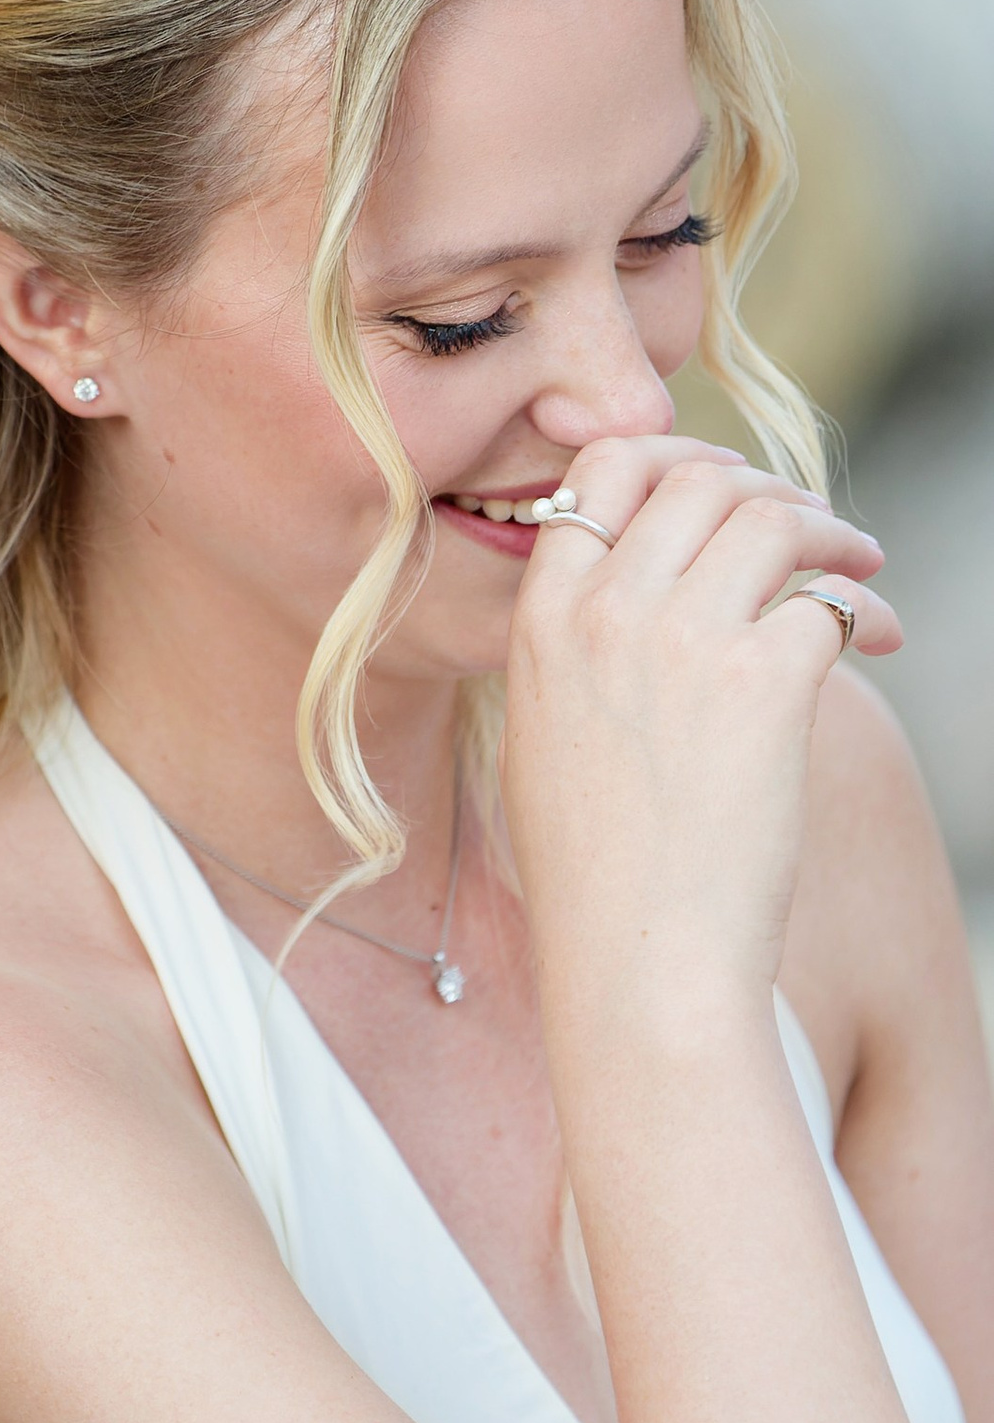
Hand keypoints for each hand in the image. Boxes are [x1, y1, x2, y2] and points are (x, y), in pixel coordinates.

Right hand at [500, 435, 895, 1022]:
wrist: (637, 961)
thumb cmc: (597, 876)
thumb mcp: (547, 741)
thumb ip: (579, 652)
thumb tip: (650, 594)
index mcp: (542, 624)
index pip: (600, 472)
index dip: (674, 460)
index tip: (720, 485)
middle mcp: (606, 615)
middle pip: (701, 482)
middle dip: (767, 489)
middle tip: (809, 525)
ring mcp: (684, 642)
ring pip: (772, 520)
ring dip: (831, 531)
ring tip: (859, 564)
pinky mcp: (764, 682)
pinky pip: (830, 599)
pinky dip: (866, 606)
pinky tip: (879, 636)